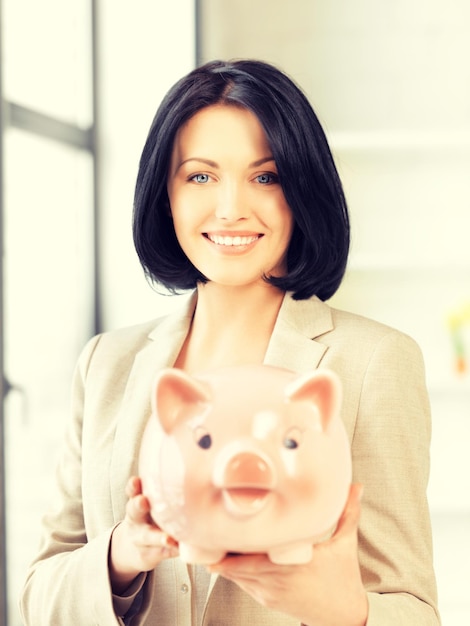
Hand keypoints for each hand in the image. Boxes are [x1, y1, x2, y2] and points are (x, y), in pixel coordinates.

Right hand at [109, 476, 178, 593]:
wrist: (134, 548)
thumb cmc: (152, 515)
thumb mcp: (151, 502)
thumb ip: (163, 490)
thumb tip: (193, 466)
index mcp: (137, 501)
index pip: (132, 491)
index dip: (133, 486)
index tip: (136, 481)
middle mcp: (136, 519)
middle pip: (134, 511)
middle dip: (138, 505)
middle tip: (143, 501)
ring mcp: (140, 538)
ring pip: (147, 536)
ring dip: (157, 537)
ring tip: (168, 538)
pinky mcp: (149, 554)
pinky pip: (161, 553)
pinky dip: (170, 551)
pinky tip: (179, 549)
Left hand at [207, 484, 367, 625]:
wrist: (345, 616)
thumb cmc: (344, 579)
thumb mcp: (346, 543)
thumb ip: (348, 512)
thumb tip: (355, 486)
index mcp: (294, 565)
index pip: (252, 559)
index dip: (232, 548)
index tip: (219, 529)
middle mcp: (277, 581)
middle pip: (236, 566)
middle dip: (220, 549)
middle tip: (206, 528)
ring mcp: (269, 592)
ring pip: (235, 576)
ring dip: (225, 558)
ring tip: (213, 536)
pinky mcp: (266, 599)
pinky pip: (242, 583)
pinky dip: (233, 569)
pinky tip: (229, 553)